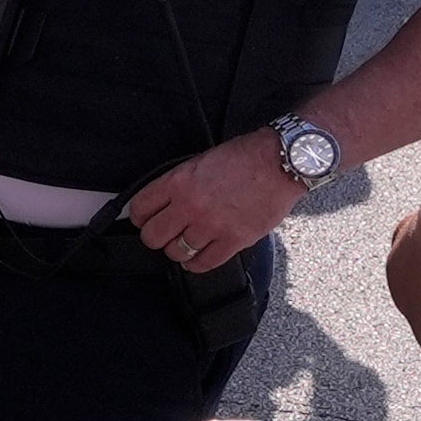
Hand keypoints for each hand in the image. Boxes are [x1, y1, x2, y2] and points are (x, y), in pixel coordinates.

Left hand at [123, 125, 308, 273]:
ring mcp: (212, 226)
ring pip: (176, 252)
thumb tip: (165, 202)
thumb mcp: (201, 160)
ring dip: (177, 250)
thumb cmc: (246, 156)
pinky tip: (196, 258)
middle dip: (154, 237)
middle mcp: (190, 206)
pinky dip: (196, 264)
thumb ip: (180, 183)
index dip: (139, 216)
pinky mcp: (233, 240)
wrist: (281, 162)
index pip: (140, 208)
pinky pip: (204, 263)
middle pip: (152, 237)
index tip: (144, 218)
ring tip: (183, 245)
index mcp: (179, 182)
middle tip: (163, 234)